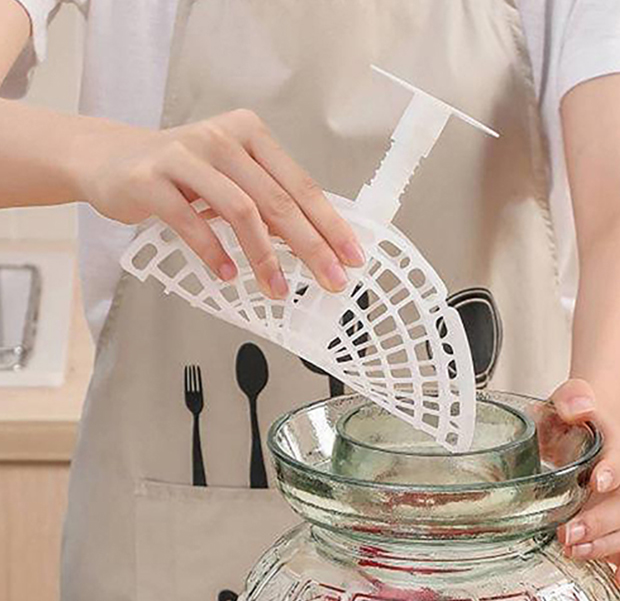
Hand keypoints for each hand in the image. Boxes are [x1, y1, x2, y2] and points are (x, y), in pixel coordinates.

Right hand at [75, 110, 364, 295]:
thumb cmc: (179, 175)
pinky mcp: (152, 179)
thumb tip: (315, 242)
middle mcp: (221, 138)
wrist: (110, 160)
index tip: (352, 257)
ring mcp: (185, 156)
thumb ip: (266, 200)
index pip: (301, 185)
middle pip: (278, 200)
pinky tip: (228, 275)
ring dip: (263, 257)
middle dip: (310, 247)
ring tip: (276, 290)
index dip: (330, 224)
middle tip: (330, 280)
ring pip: (240, 210)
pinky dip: (214, 253)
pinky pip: (191, 221)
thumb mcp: (229, 177)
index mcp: (249, 135)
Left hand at [551, 379, 619, 588]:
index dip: (612, 469)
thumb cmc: (571, 422)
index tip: (597, 482)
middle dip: (597, 521)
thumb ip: (572, 396)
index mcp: (619, 444)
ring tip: (573, 550)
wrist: (584, 435)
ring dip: (602, 545)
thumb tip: (579, 406)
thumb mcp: (565, 401)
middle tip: (567, 532)